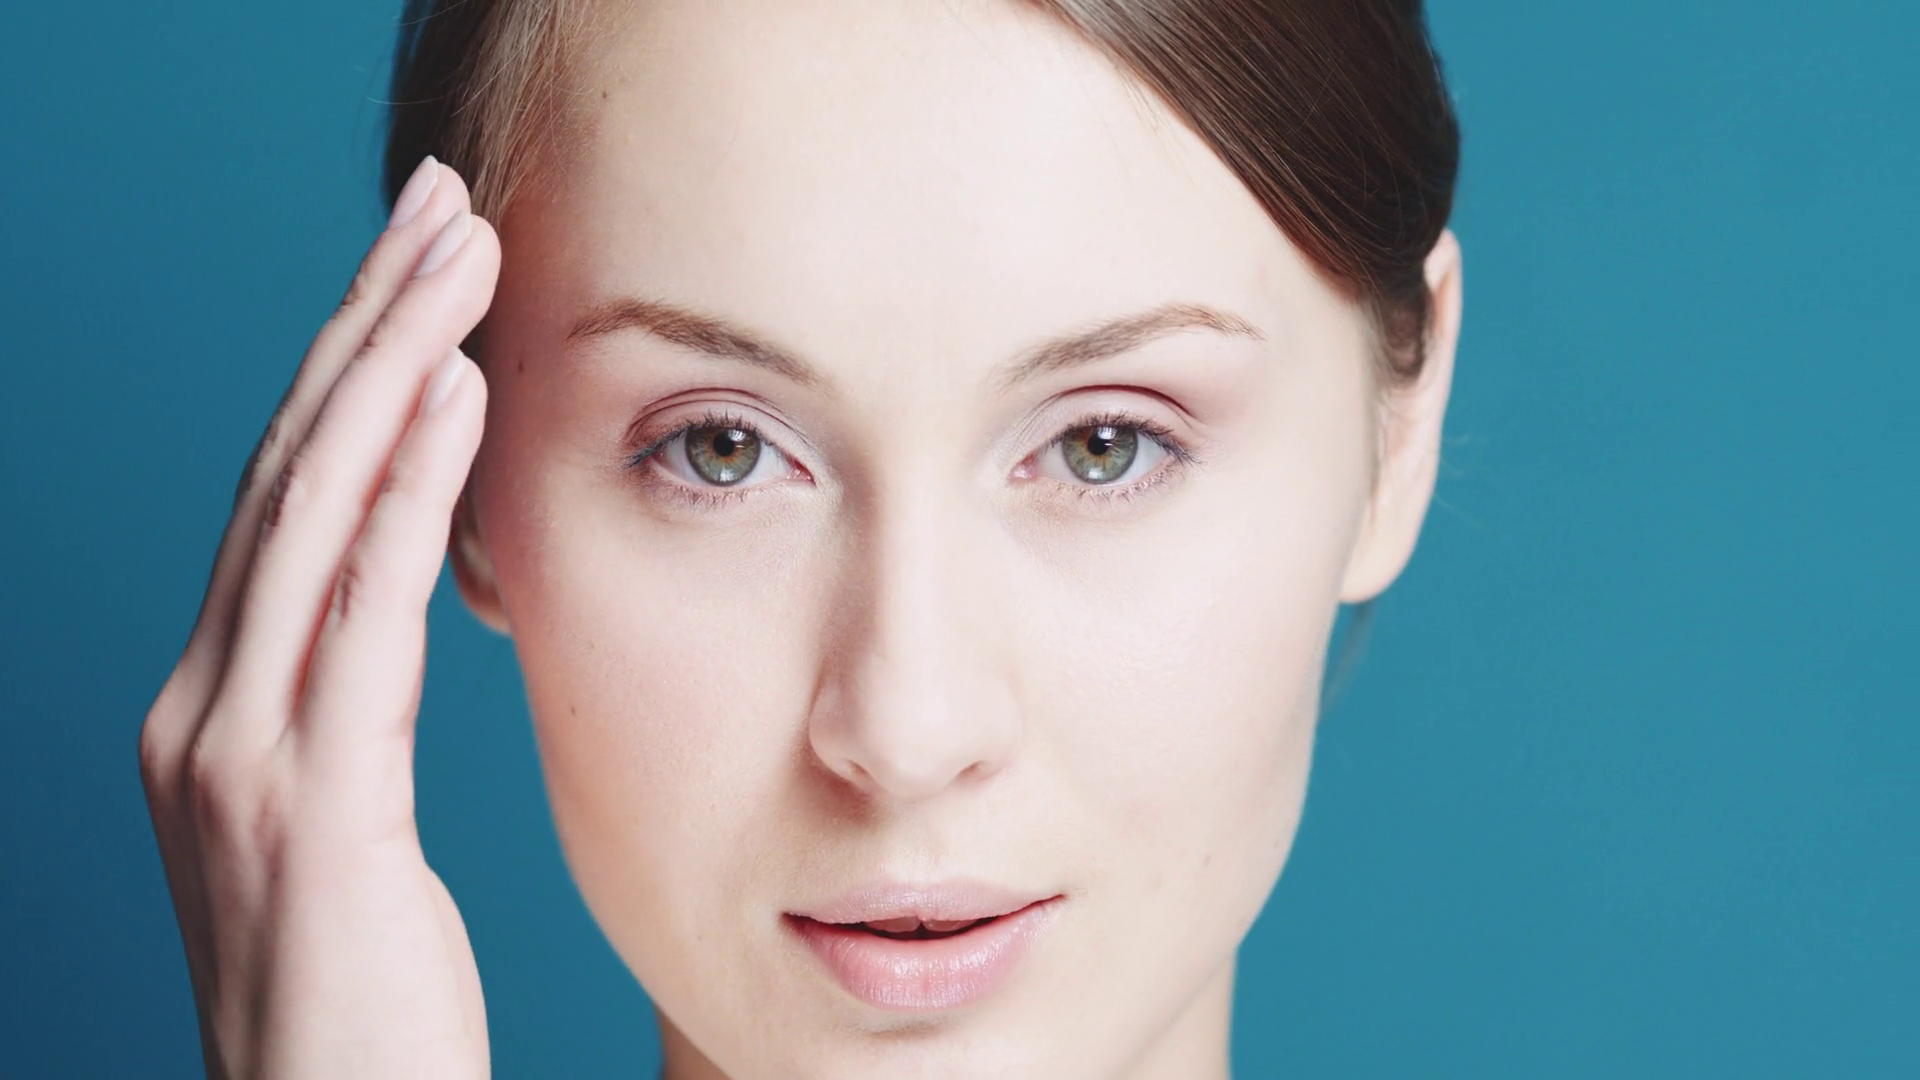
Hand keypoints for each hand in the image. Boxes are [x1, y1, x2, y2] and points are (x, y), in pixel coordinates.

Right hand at [138, 159, 500, 1078]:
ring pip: (313, 508)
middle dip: (366, 325)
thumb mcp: (348, 825)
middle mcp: (201, 707)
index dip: (351, 372)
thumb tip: (418, 588)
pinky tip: (457, 392)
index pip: (287, 500)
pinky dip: (406, 489)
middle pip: (289, 470)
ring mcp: (236, 749)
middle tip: (437, 207)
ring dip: (391, 364)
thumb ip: (353, 703)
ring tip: (458, 254)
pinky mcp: (309, 799)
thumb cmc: (361, 1000)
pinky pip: (360, 607)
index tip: (419, 270)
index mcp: (217, 708)